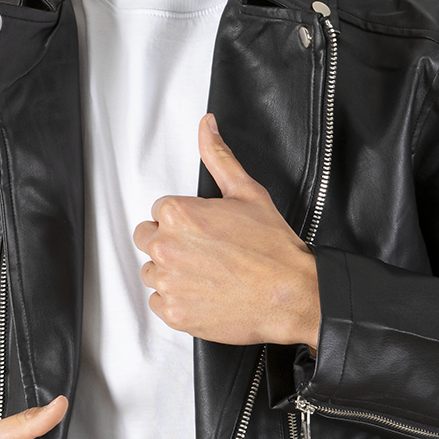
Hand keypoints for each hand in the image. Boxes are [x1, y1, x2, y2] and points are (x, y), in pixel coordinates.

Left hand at [132, 114, 319, 348]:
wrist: (291, 294)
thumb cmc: (273, 248)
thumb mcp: (247, 192)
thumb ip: (219, 156)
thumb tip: (207, 126)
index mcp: (178, 213)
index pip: (159, 211)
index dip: (184, 220)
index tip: (204, 230)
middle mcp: (166, 246)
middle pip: (147, 240)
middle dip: (171, 243)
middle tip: (205, 252)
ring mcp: (168, 281)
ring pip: (152, 272)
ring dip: (172, 272)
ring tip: (207, 273)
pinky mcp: (174, 312)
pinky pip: (159, 303)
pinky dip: (177, 301)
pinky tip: (204, 293)